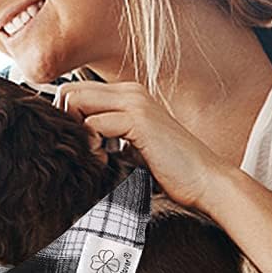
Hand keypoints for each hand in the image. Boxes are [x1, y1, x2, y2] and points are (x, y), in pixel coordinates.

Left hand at [53, 80, 225, 208]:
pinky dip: (92, 147)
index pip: (74, 91)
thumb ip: (106, 136)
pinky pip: (93, 124)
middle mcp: (130, 91)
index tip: (81, 147)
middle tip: (83, 151)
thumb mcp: (131, 147)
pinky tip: (108, 162)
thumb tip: (74, 142)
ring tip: (96, 156)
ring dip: (77, 133)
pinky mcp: (139, 120)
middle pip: (68, 92)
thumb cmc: (170, 170)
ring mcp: (135, 102)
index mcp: (128, 95)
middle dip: (65, 124)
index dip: (67, 121)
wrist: (205, 181)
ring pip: (74, 101)